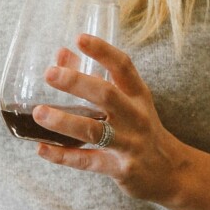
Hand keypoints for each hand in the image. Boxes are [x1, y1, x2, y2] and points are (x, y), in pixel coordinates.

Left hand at [31, 34, 193, 203]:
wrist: (170, 171)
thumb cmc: (141, 129)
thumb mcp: (128, 101)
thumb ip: (94, 77)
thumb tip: (61, 53)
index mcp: (138, 95)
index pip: (123, 66)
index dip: (102, 51)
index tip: (80, 38)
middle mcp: (135, 116)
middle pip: (106, 95)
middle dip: (77, 83)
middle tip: (50, 73)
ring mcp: (128, 144)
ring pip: (94, 130)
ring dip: (64, 121)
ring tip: (39, 113)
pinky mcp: (118, 168)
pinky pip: (86, 161)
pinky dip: (62, 156)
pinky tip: (42, 148)